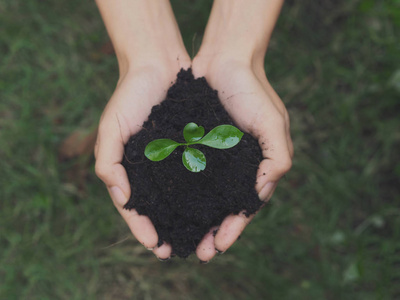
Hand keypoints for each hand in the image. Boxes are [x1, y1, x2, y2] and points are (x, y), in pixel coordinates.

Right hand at [94, 61, 189, 259]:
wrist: (158, 65)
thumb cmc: (130, 95)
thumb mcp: (111, 127)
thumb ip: (108, 162)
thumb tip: (121, 196)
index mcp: (130, 168)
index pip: (134, 206)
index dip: (142, 228)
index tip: (156, 246)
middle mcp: (153, 168)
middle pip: (159, 207)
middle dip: (167, 229)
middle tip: (179, 251)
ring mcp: (173, 159)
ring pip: (181, 195)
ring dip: (188, 217)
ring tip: (200, 236)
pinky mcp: (193, 147)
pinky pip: (199, 173)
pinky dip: (203, 191)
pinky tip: (214, 205)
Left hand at [191, 56, 293, 261]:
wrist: (224, 59)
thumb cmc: (252, 90)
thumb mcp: (272, 123)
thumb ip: (276, 158)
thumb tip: (260, 192)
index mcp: (254, 166)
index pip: (244, 205)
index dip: (233, 228)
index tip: (218, 246)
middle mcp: (232, 166)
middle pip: (221, 207)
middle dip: (211, 230)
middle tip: (199, 252)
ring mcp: (212, 157)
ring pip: (201, 196)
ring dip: (193, 217)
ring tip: (179, 237)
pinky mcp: (193, 145)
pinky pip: (185, 173)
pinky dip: (179, 192)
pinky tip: (168, 206)